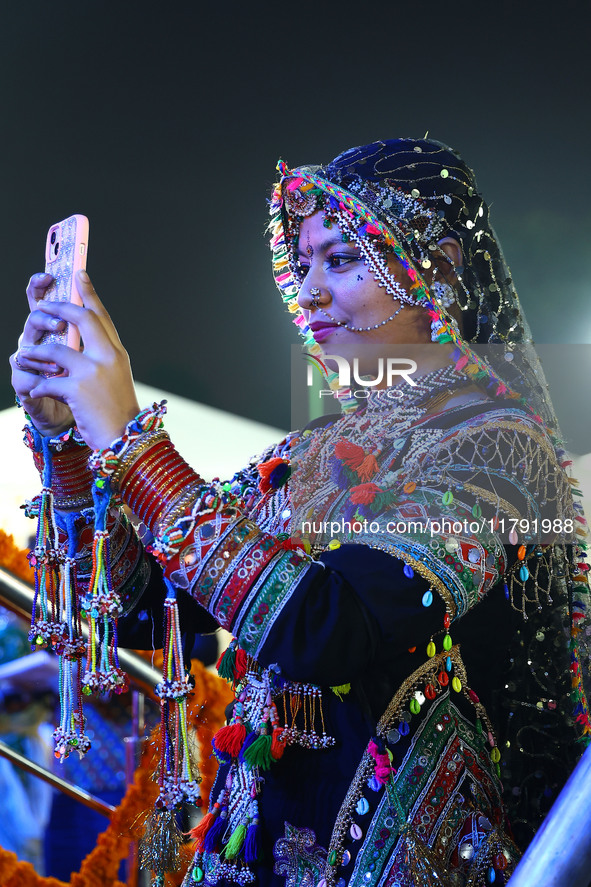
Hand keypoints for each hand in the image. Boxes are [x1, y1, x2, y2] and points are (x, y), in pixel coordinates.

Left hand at [13, 270, 140, 449]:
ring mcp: (92, 372)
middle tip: (42, 304)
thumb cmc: (117, 411)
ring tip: (25, 355)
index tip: (79, 274)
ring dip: (35, 352)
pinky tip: (36, 392)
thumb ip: (101, 358)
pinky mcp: (77, 389)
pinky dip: (38, 386)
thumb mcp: (115, 378)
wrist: (124, 438)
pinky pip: (47, 380)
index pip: (101, 316)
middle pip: (81, 318)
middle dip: (58, 308)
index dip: (89, 293)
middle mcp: (107, 357)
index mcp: (116, 353)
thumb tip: (80, 342)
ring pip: (54, 349)